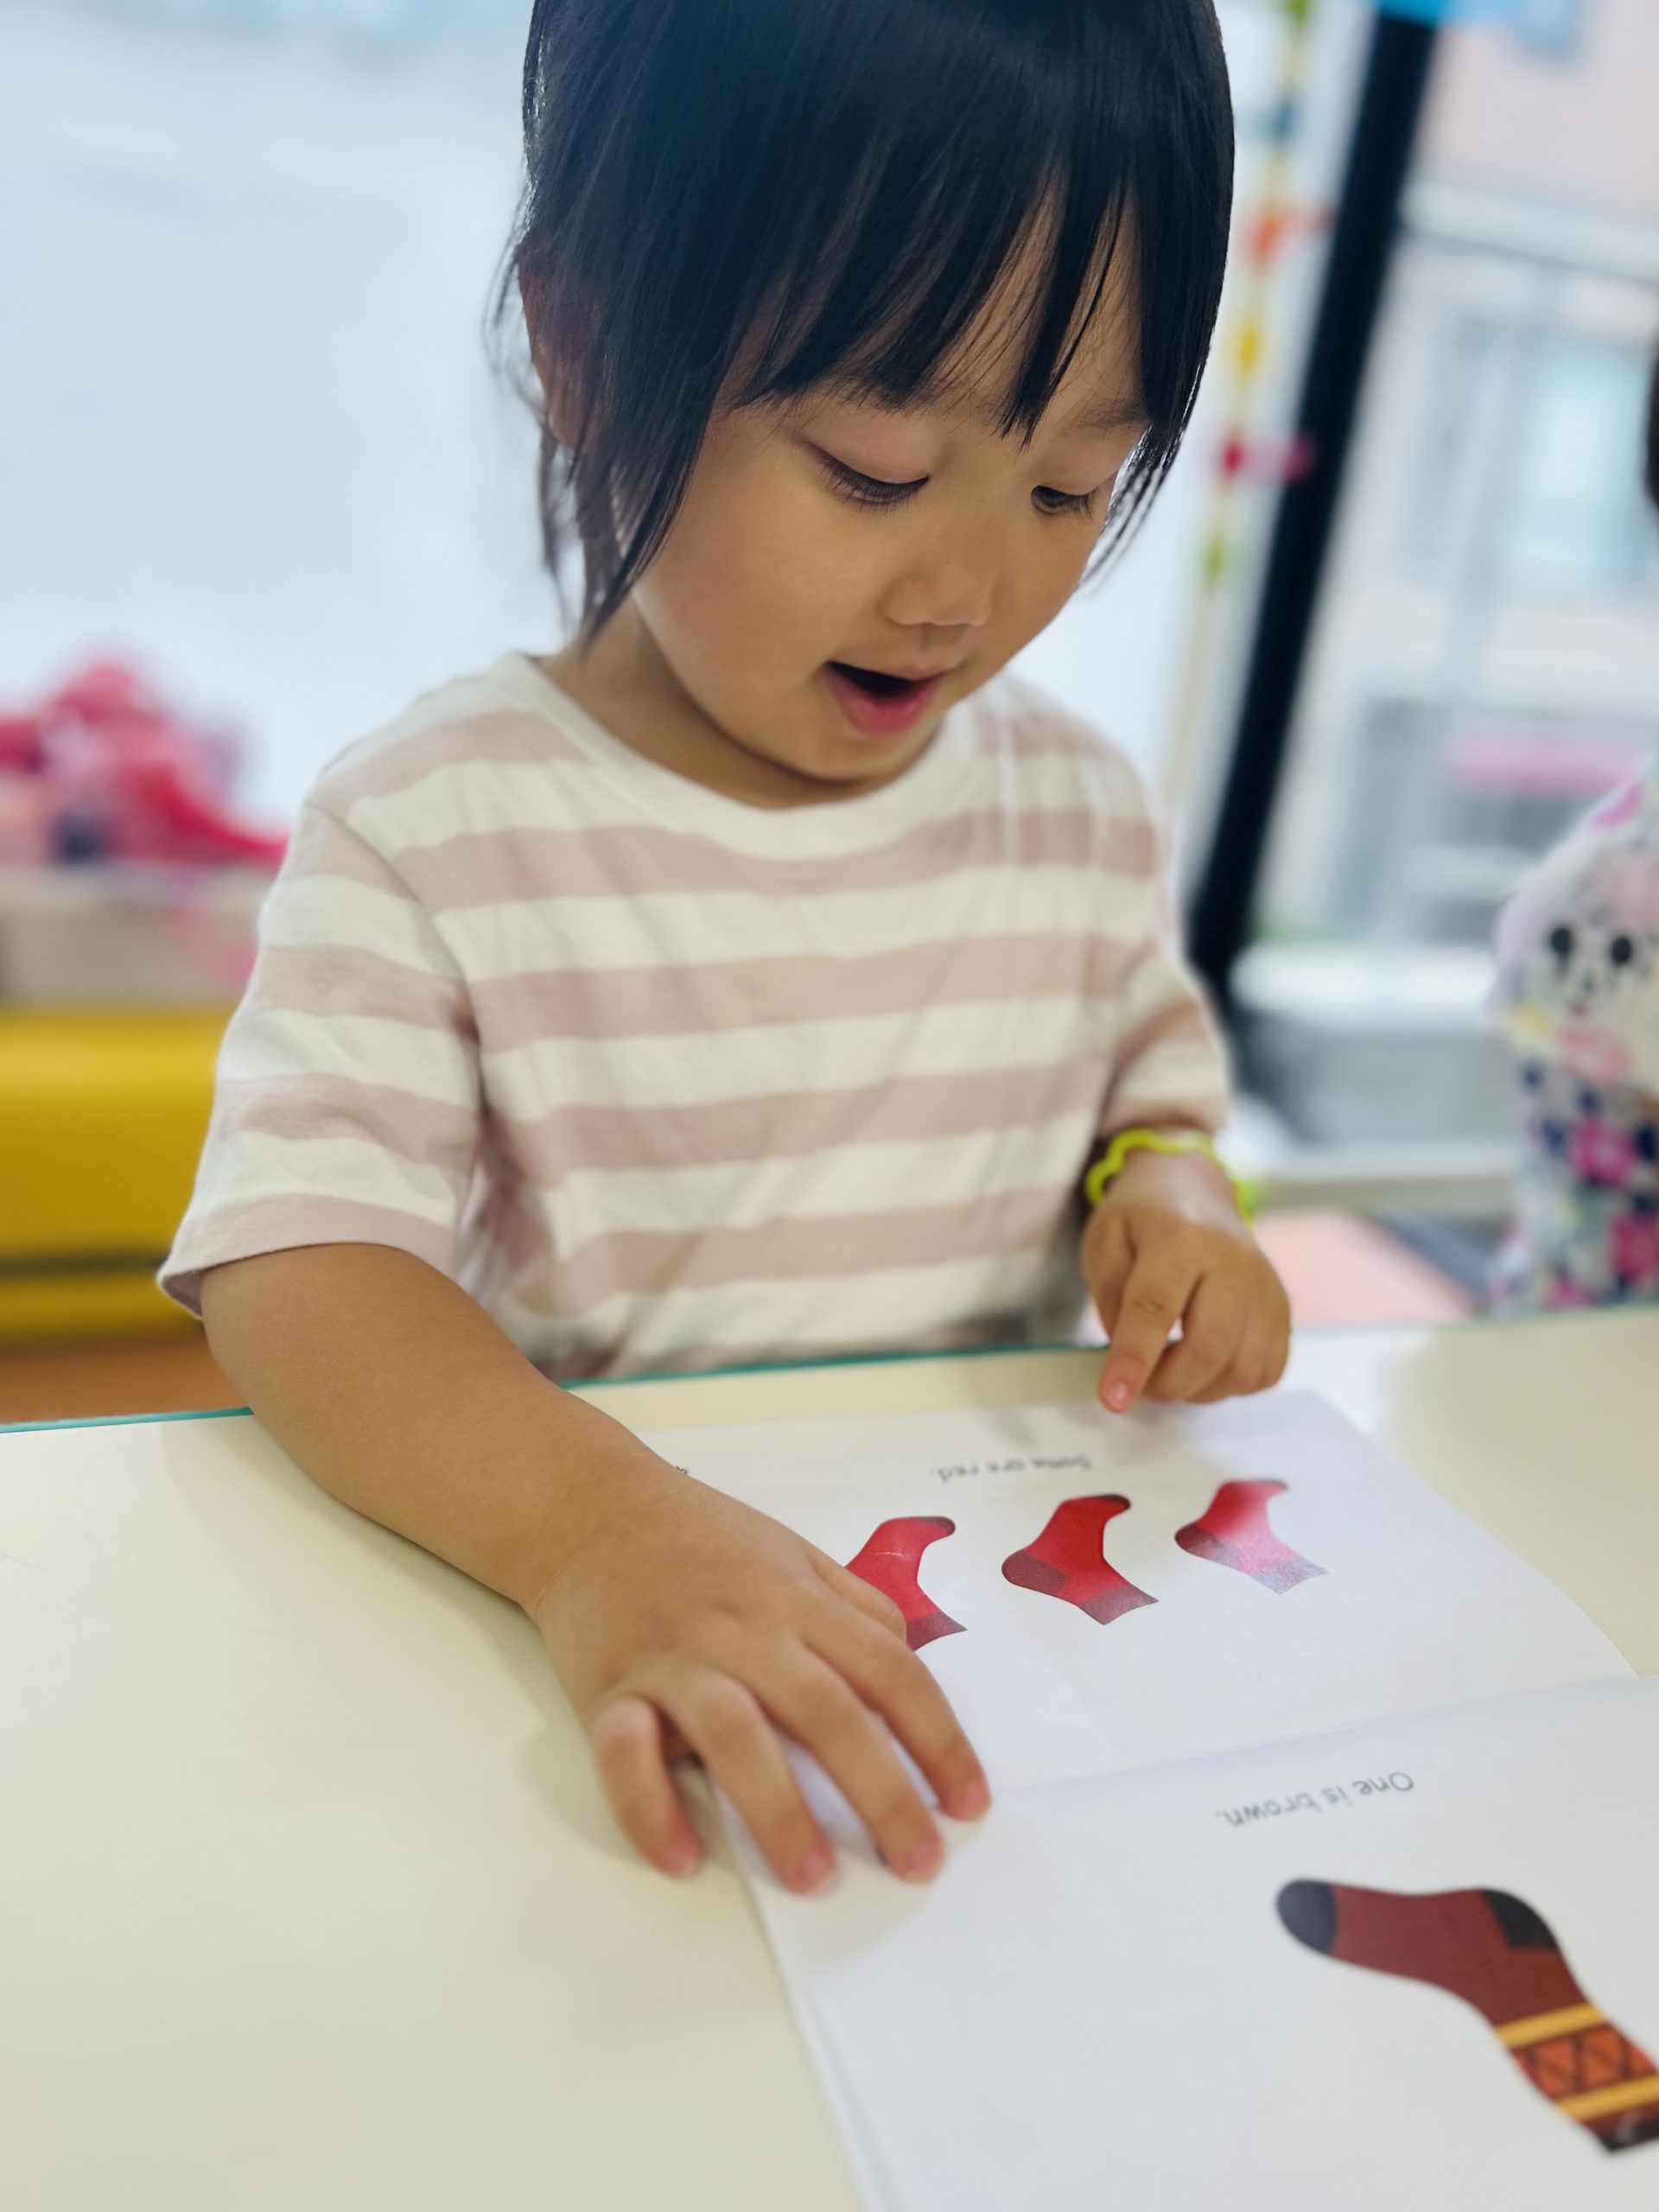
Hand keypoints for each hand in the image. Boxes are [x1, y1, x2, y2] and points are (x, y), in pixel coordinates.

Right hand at [529, 1457, 989, 1891]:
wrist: (589, 1507)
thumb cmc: (700, 1539)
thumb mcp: (794, 1553)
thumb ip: (855, 1607)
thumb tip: (908, 1664)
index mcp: (800, 1603)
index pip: (890, 1673)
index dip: (938, 1741)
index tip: (969, 1805)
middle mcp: (746, 1631)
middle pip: (827, 1712)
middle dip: (880, 1793)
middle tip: (917, 1864)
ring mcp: (676, 1661)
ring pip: (736, 1735)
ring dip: (777, 1812)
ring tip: (813, 1880)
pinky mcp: (609, 1689)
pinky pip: (626, 1753)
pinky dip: (651, 1807)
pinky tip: (680, 1859)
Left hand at [1083, 1145, 1289, 1414]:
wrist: (1192, 1190)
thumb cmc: (1141, 1220)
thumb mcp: (1104, 1247)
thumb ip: (1112, 1307)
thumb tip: (1131, 1368)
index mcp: (1179, 1236)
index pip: (1155, 1308)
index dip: (1134, 1360)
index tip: (1114, 1399)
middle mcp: (1233, 1259)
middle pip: (1211, 1346)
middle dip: (1169, 1383)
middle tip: (1141, 1382)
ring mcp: (1265, 1285)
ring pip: (1244, 1367)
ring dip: (1199, 1389)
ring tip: (1171, 1370)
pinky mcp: (1282, 1308)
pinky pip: (1266, 1369)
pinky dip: (1231, 1384)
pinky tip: (1206, 1365)